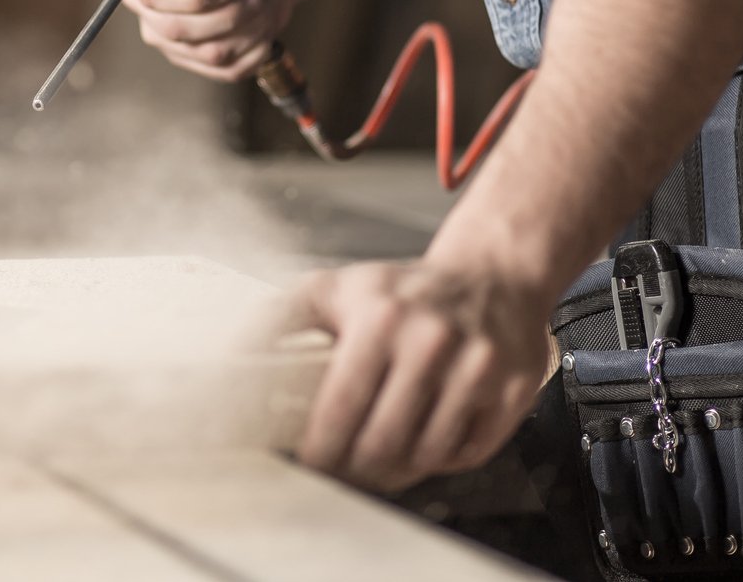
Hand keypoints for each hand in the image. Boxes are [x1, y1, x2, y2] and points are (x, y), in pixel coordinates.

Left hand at [282, 258, 553, 493]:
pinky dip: (443, 457)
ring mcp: (477, 366)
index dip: (321, 448)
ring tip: (383, 455)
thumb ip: (277, 320)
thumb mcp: (334, 289)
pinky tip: (428, 435)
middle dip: (356, 468)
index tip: (312, 461)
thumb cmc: (404, 289)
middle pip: (381, 443)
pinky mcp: (513, 388)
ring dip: (398, 468)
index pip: (340, 408)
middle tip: (346, 469)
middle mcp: (431, 341)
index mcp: (380, 318)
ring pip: (425, 455)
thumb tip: (229, 359)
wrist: (492, 274)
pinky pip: (467, 453)